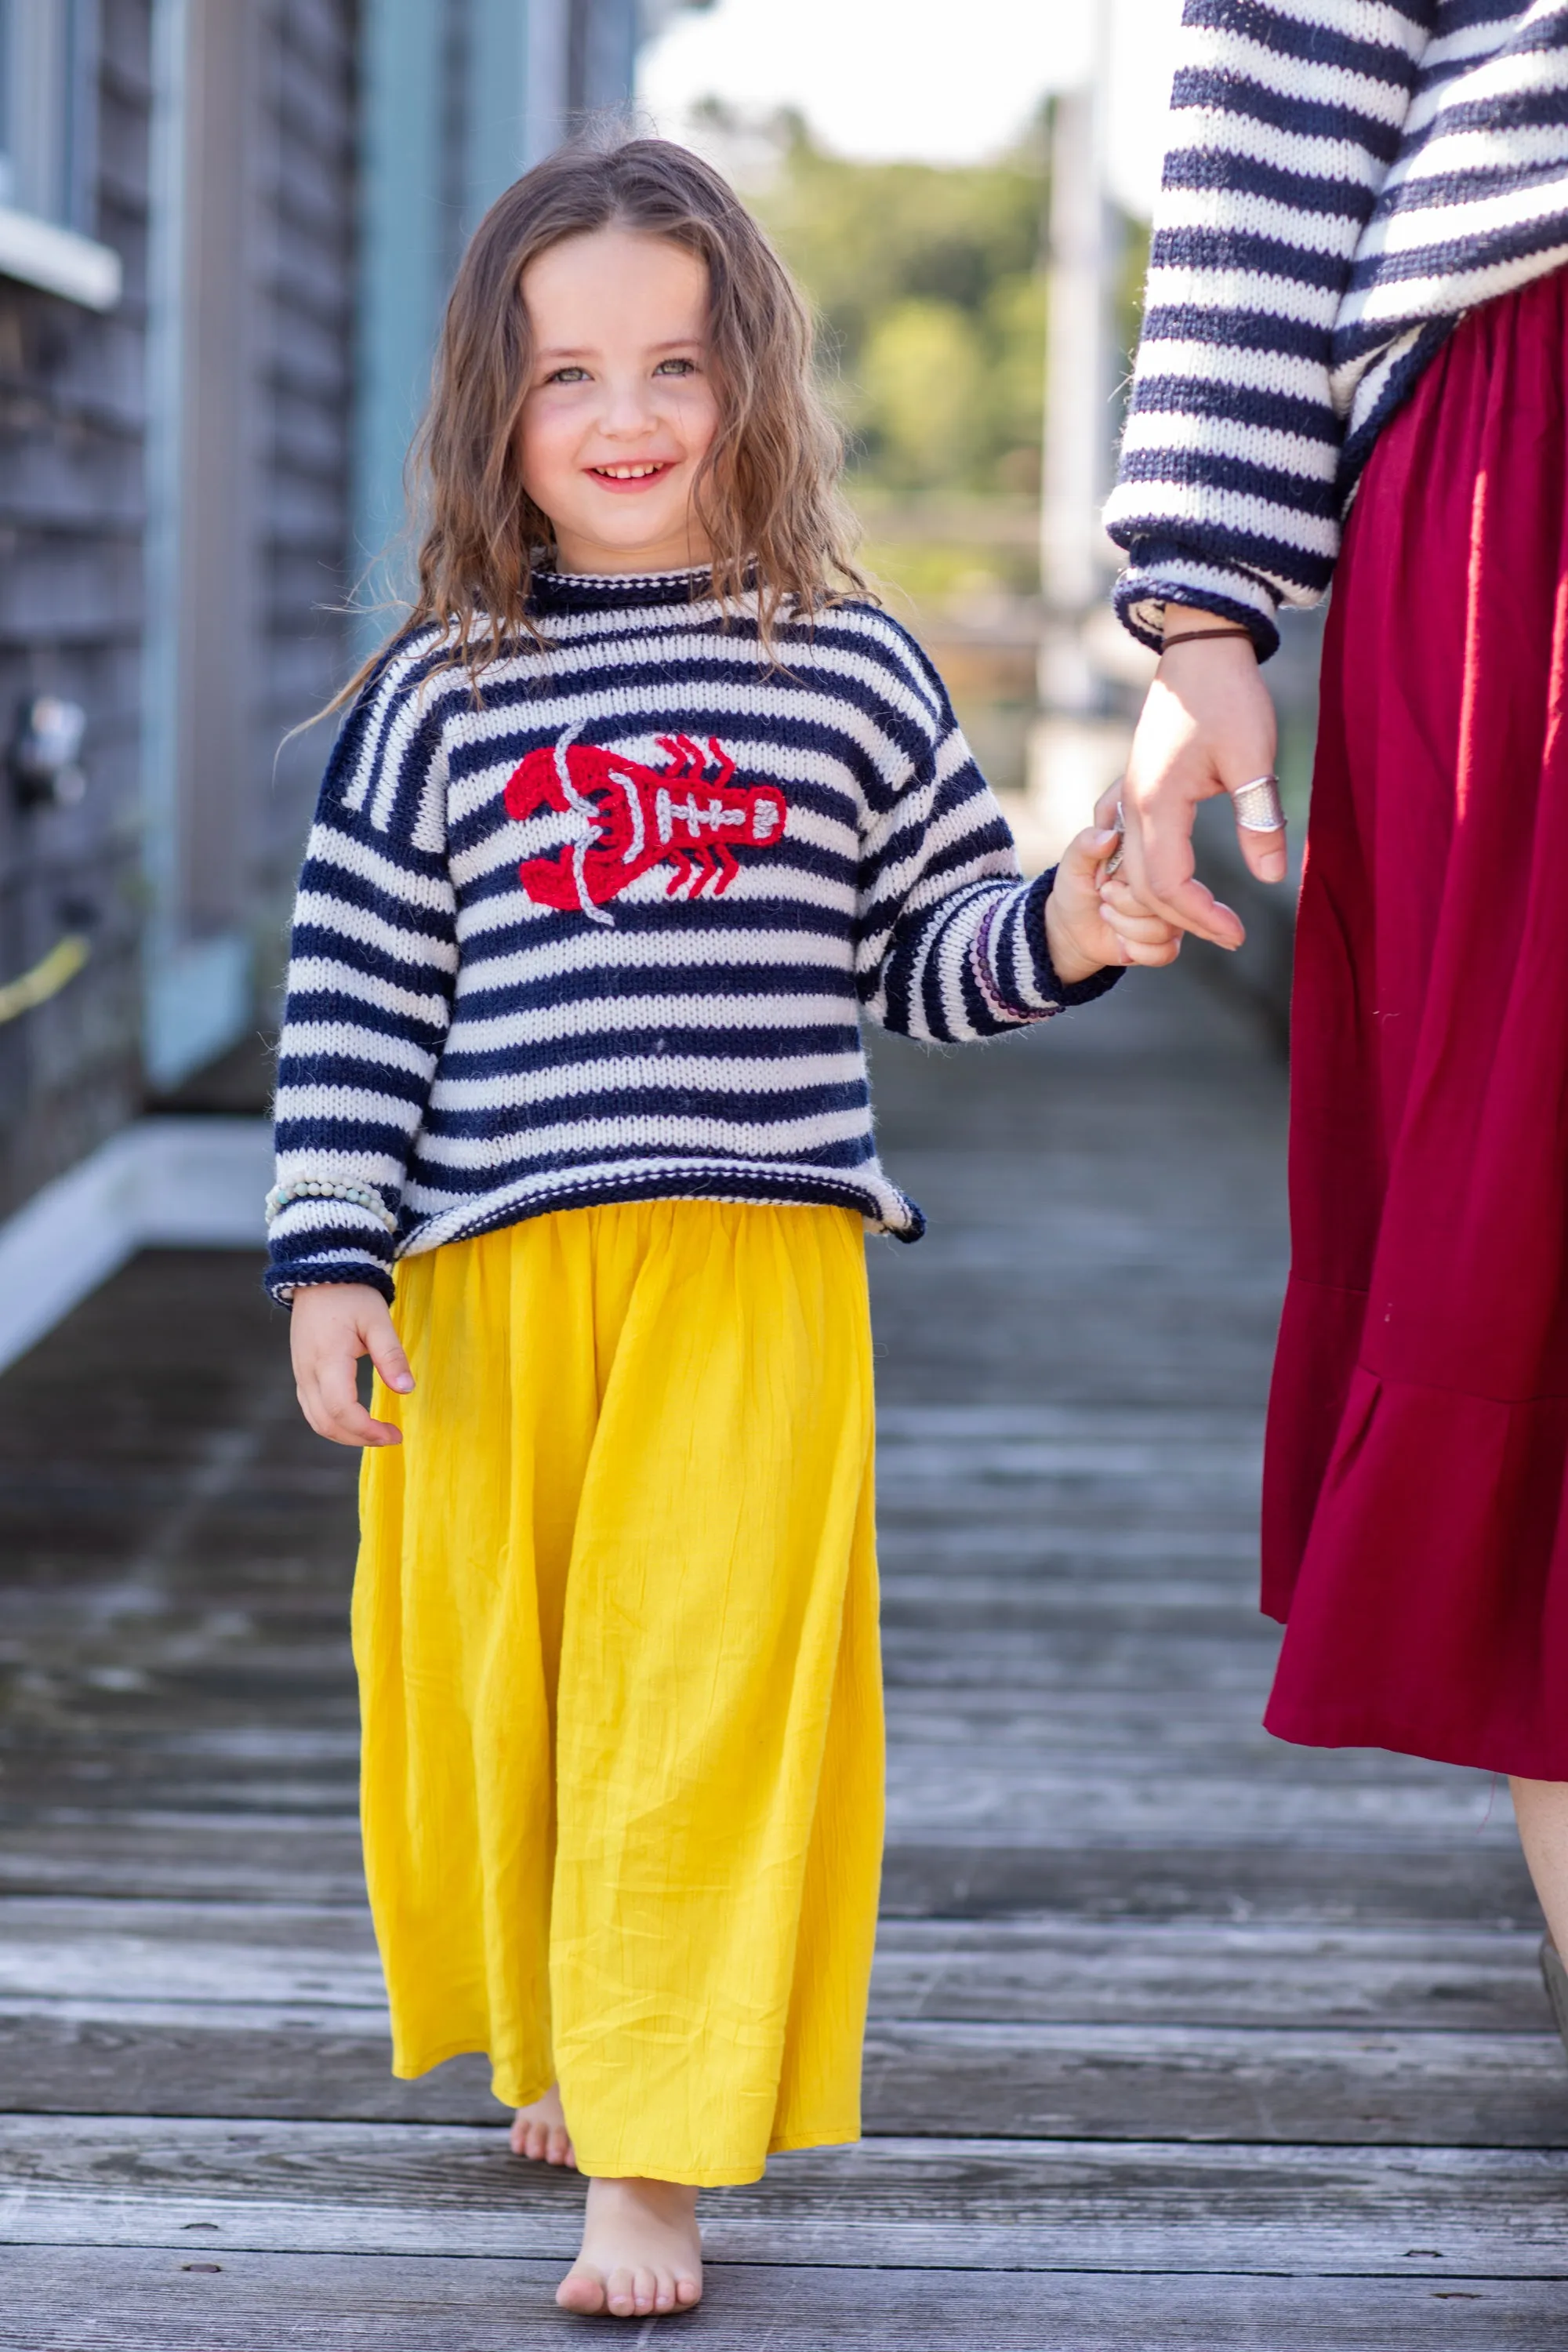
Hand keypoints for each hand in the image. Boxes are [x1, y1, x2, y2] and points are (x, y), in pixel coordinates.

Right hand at [289, 1282, 413, 1446]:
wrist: (320, 1274)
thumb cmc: (351, 1294)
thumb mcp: (377, 1320)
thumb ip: (391, 1356)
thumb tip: (406, 1390)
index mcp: (327, 1360)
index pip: (342, 1410)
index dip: (368, 1430)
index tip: (395, 1434)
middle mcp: (307, 1372)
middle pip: (326, 1423)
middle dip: (359, 1438)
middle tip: (390, 1437)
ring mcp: (300, 1373)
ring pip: (316, 1420)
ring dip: (345, 1434)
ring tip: (376, 1433)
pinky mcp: (301, 1372)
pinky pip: (311, 1409)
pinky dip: (333, 1423)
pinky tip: (356, 1420)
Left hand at [1044, 824, 1182, 984]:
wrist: (1072, 928)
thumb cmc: (1076, 891)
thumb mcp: (1074, 864)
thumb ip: (1087, 844)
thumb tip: (1108, 835)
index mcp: (1147, 858)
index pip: (1156, 868)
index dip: (1125, 882)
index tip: (1104, 883)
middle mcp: (1165, 885)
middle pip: (1163, 901)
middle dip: (1123, 907)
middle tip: (1105, 899)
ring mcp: (1170, 913)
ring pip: (1164, 929)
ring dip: (1126, 929)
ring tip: (1110, 917)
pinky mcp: (1169, 941)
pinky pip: (1166, 951)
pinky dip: (1137, 951)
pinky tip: (1122, 941)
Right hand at [1111, 613, 1281, 950]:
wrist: (1200, 647)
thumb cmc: (1229, 696)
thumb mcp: (1254, 756)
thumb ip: (1259, 818)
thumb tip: (1272, 877)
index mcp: (1157, 803)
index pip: (1166, 885)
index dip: (1201, 918)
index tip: (1238, 934)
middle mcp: (1131, 808)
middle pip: (1141, 889)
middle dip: (1183, 920)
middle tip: (1230, 932)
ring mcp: (1128, 798)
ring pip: (1129, 873)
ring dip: (1161, 903)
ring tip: (1206, 914)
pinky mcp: (1135, 791)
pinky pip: (1127, 850)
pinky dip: (1146, 877)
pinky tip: (1176, 884)